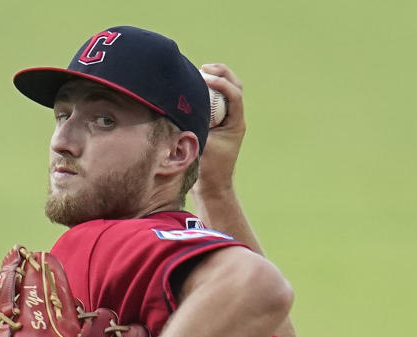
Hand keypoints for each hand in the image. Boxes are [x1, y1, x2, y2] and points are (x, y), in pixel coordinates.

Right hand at [193, 64, 246, 201]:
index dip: (221, 82)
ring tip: (200, 72)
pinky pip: (216, 100)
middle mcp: (235, 119)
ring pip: (228, 91)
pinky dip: (208, 90)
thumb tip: (181, 107)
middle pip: (235, 86)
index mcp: (236, 124)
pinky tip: (194, 87)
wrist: (212, 187)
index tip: (204, 77)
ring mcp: (228, 121)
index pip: (235, 95)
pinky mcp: (218, 123)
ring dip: (216, 79)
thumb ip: (194, 125)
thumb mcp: (200, 146)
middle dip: (222, 73)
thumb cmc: (207, 171)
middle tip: (204, 68)